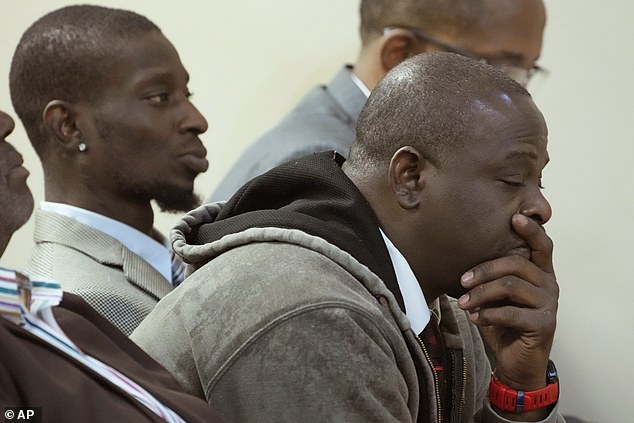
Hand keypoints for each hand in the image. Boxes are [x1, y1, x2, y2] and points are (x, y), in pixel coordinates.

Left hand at [457, 214, 558, 390]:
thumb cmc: (504, 324)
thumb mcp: (496, 296)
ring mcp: (549, 304)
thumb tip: (461, 259)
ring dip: (481, 293)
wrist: (516, 362)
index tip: (515, 217)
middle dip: (484, 270)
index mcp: (540, 273)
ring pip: (510, 286)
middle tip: (461, 280)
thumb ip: (492, 278)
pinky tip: (475, 319)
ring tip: (464, 303)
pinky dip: (488, 315)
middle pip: (515, 264)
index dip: (531, 230)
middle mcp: (549, 284)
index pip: (542, 245)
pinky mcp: (544, 324)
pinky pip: (511, 312)